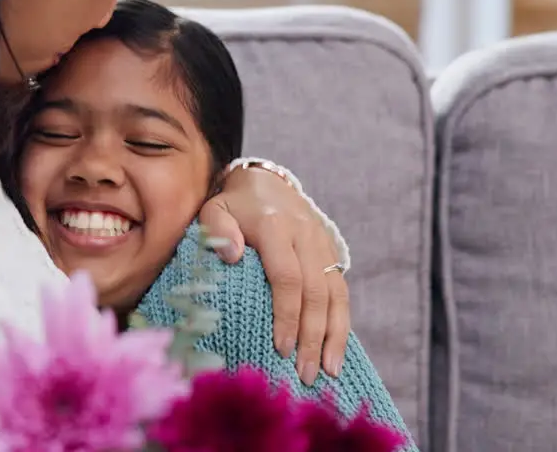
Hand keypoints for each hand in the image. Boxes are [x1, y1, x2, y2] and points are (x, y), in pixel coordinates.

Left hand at [197, 166, 349, 385]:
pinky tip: (335, 352)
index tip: (281, 347)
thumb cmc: (234, 205)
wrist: (267, 182)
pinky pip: (341, 292)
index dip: (286, 314)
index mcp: (276, 226)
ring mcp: (323, 245)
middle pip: (315, 292)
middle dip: (312, 336)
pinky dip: (341, 324)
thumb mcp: (215, 208)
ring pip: (336, 295)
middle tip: (303, 373)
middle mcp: (306, 236)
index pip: (286, 276)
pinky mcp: (332, 255)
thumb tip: (232, 256)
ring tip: (328, 372)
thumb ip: (217, 228)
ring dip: (333, 336)